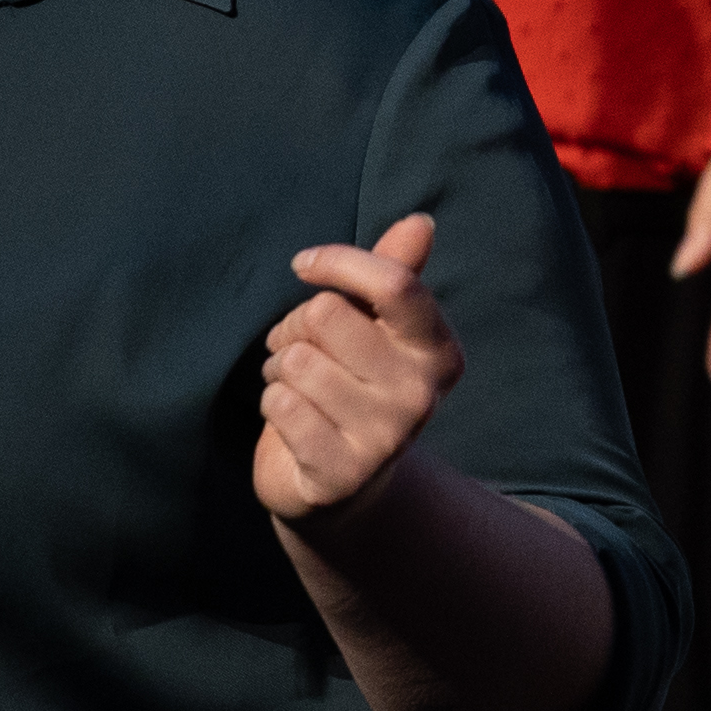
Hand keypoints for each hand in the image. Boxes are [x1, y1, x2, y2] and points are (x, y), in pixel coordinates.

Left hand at [256, 214, 460, 526]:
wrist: (343, 487)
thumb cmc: (352, 386)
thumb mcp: (375, 330)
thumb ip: (394, 275)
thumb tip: (421, 222)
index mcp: (438, 352)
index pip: (394, 284)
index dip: (338, 263)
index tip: (303, 265)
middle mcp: (421, 395)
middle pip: (326, 316)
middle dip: (295, 328)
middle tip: (302, 352)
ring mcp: (386, 438)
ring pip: (297, 362)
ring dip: (280, 371)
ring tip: (297, 389)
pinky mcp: (343, 473)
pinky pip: (281, 405)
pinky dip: (273, 405)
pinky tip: (293, 423)